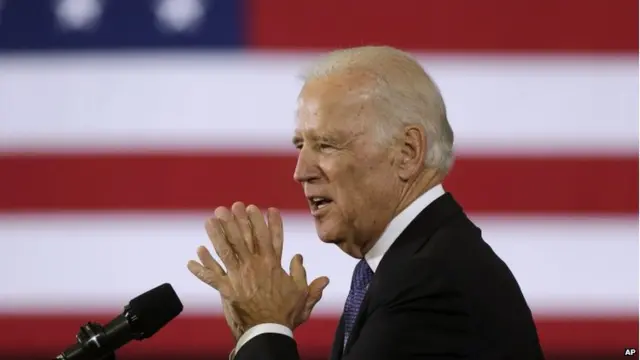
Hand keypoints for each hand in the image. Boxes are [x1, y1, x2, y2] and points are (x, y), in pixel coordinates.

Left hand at [188, 202, 329, 333]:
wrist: (269, 331)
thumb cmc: (287, 314)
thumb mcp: (302, 294)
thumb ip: (303, 275)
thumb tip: (301, 258)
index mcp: (273, 265)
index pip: (270, 238)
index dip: (266, 221)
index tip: (262, 207)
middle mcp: (255, 266)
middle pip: (244, 238)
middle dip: (236, 221)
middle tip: (229, 206)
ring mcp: (240, 277)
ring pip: (226, 251)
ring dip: (216, 234)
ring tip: (209, 220)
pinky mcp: (228, 290)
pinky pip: (212, 277)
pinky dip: (202, 267)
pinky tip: (193, 256)